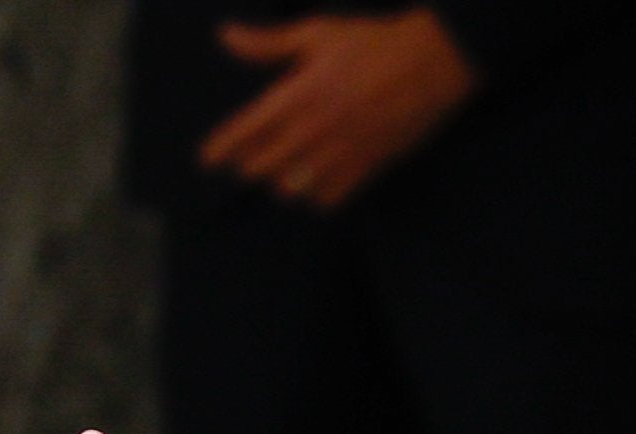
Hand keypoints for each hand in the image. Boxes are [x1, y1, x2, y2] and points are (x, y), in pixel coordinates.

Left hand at [202, 11, 477, 208]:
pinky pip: (332, 197)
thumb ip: (269, 43)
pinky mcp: (367, 166)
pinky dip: (317, 197)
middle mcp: (315, 128)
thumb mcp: (316, 33)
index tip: (206, 161)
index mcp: (298, 93)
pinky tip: (313, 190)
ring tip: (279, 179)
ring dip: (282, 184)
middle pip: (266, 164)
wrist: (429, 65)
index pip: (247, 128)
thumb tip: (226, 36)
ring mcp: (341, 151)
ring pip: (296, 187)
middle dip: (250, 168)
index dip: (222, 147)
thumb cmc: (371, 44)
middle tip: (244, 165)